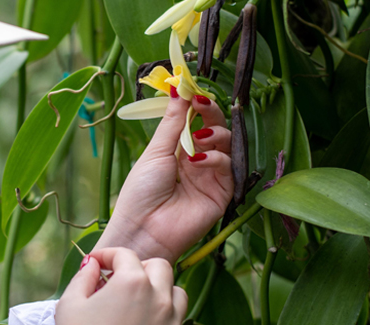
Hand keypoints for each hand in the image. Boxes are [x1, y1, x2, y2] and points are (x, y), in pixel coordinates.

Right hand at [56, 248, 186, 324]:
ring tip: (135, 298)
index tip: (95, 264)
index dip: (107, 255)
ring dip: (158, 287)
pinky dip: (165, 310)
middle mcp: (158, 297)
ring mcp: (170, 319)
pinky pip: (178, 315)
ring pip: (174, 290)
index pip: (124, 254)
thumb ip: (83, 278)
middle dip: (137, 267)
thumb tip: (92, 265)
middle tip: (116, 279)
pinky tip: (143, 318)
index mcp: (132, 282)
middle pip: (157, 266)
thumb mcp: (70, 305)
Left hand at [95, 95, 232, 262]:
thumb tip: (177, 88)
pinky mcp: (222, 192)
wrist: (143, 229)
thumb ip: (173, 121)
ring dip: (214, 135)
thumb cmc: (141, 191)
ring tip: (198, 140)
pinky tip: (198, 162)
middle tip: (201, 103)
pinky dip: (216, 159)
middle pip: (214, 127)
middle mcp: (196, 159)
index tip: (191, 87)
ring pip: (225, 144)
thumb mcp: (155, 151)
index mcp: (176, 149)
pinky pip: (228, 167)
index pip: (194, 119)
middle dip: (210, 112)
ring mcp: (210, 175)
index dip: (195, 103)